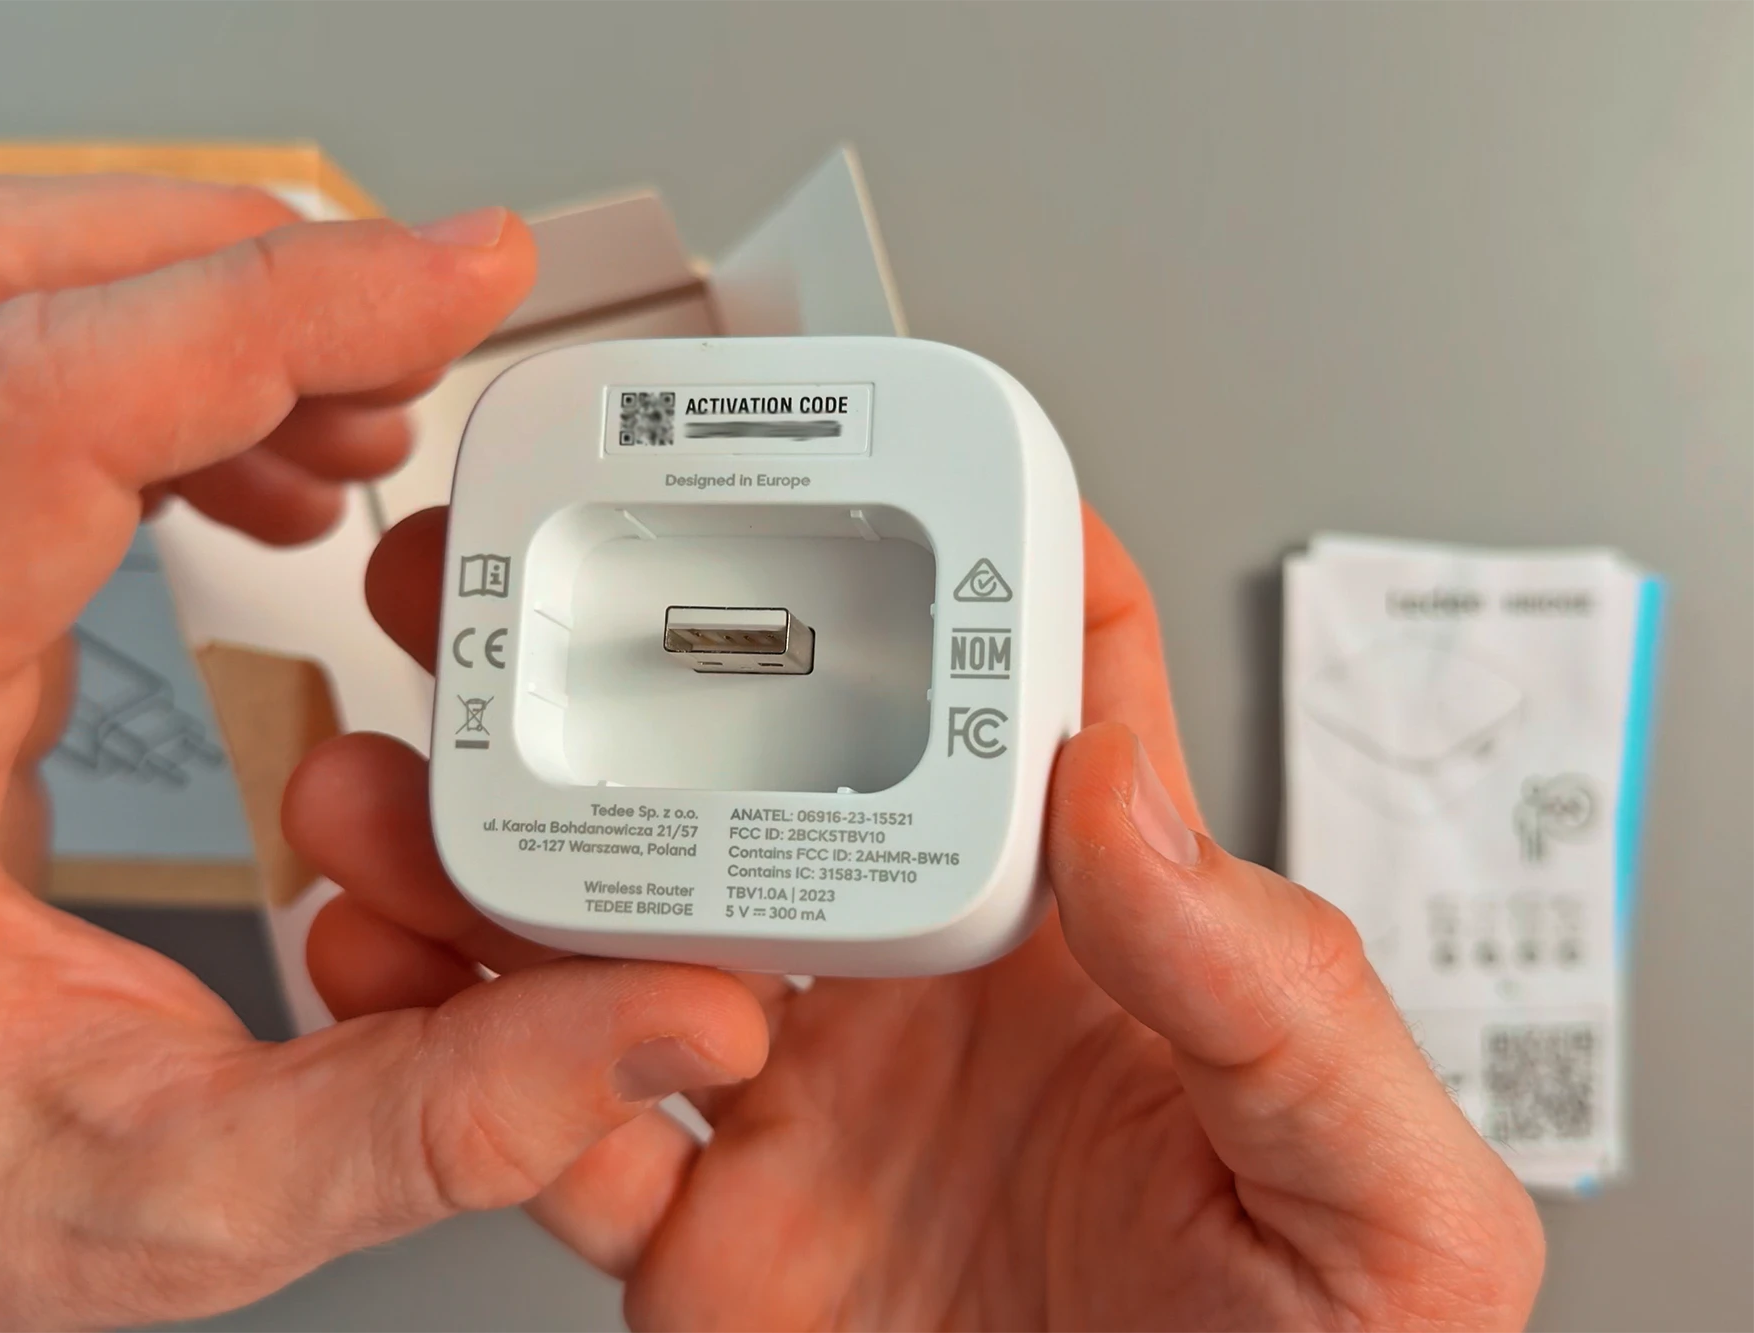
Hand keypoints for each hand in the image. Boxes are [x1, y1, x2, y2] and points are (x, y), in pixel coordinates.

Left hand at [0, 175, 769, 1331]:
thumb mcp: (188, 1202)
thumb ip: (435, 1117)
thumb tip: (650, 1012)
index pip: (41, 414)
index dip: (271, 312)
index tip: (452, 285)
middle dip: (228, 257)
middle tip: (417, 312)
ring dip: (201, 307)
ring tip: (369, 406)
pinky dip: (167, 385)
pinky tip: (269, 478)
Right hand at [293, 504, 1546, 1329]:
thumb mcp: (1374, 1200)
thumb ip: (1269, 988)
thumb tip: (1111, 779)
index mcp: (1100, 945)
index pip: (1037, 694)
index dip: (968, 549)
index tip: (850, 443)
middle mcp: (927, 997)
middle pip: (764, 772)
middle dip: (631, 652)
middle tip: (521, 566)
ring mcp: (801, 1105)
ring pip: (612, 927)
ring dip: (490, 842)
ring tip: (394, 775)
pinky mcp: (705, 1237)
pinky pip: (551, 1125)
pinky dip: (458, 1056)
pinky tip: (402, 988)